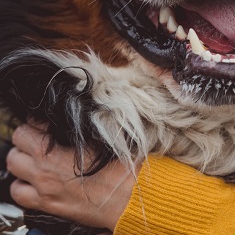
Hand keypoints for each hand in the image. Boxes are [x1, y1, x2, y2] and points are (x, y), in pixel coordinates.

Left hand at [6, 123, 138, 230]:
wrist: (131, 196)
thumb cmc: (122, 166)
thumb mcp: (102, 137)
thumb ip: (79, 128)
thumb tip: (69, 119)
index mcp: (53, 150)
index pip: (29, 126)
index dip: (39, 122)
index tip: (48, 124)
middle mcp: (43, 169)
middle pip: (17, 144)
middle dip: (27, 138)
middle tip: (41, 139)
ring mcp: (43, 188)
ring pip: (13, 168)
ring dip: (22, 161)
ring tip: (37, 159)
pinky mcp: (48, 204)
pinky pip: (19, 194)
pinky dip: (23, 185)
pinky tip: (36, 181)